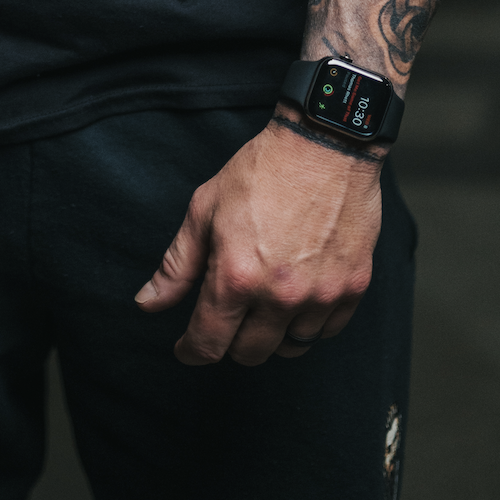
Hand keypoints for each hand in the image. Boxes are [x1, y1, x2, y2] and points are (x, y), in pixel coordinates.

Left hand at [135, 111, 383, 366]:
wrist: (324, 145)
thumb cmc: (260, 171)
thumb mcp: (204, 210)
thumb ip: (177, 266)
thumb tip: (147, 304)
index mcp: (236, 276)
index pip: (209, 342)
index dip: (192, 351)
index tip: (187, 347)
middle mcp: (280, 296)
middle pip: (249, 354)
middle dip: (230, 342)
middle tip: (227, 316)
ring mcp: (321, 295)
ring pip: (291, 348)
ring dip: (272, 336)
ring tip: (263, 304)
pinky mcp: (353, 289)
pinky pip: (325, 331)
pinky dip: (308, 323)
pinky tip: (297, 297)